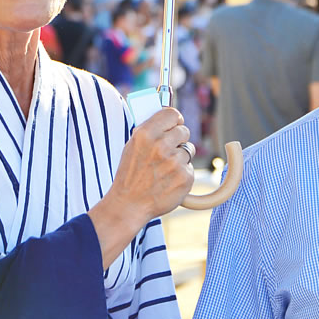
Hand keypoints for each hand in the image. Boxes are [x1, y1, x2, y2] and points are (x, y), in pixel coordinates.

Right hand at [109, 107, 193, 223]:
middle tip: (168, 150)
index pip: (172, 114)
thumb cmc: (130, 175)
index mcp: (146, 134)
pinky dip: (181, 174)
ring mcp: (175, 162)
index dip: (175, 119)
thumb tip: (168, 119)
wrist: (129, 205)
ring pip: (189, 150)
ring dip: (180, 158)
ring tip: (164, 169)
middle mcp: (161, 145)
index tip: (175, 124)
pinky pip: (189, 168)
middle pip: (184, 131)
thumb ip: (150, 131)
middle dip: (178, 140)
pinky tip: (168, 181)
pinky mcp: (185, 177)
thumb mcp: (132, 146)